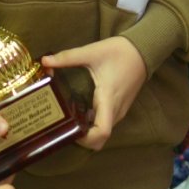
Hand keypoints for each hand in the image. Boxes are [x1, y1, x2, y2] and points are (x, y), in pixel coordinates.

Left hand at [41, 37, 147, 151]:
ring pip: (104, 131)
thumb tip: (44, 60)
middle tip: (63, 124)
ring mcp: (120, 110)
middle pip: (100, 138)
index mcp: (108, 98)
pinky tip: (82, 108)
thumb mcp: (92, 51)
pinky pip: (107, 122)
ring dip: (88, 130)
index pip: (102, 133)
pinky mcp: (121, 107)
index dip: (86, 140)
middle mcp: (116, 110)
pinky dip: (94, 122)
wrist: (144, 49)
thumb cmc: (119, 51)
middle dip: (82, 138)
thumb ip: (68, 57)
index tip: (70, 131)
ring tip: (69, 116)